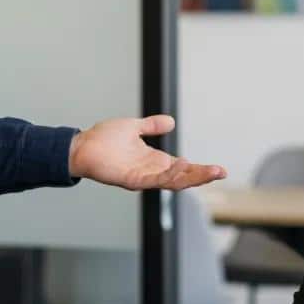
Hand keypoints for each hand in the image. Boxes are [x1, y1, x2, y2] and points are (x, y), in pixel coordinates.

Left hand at [68, 115, 225, 190]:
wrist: (81, 145)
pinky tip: (180, 165)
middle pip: (182, 177)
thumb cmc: (103, 139)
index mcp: (154, 161)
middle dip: (202, 176)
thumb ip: (152, 126)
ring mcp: (142, 177)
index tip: (219, 169)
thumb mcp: (134, 127)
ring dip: (191, 177)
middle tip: (221, 172)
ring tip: (209, 171)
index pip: (183, 168)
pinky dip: (168, 174)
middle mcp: (151, 171)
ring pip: (172, 181)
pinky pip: (153, 180)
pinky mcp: (131, 179)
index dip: (200, 169)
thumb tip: (171, 121)